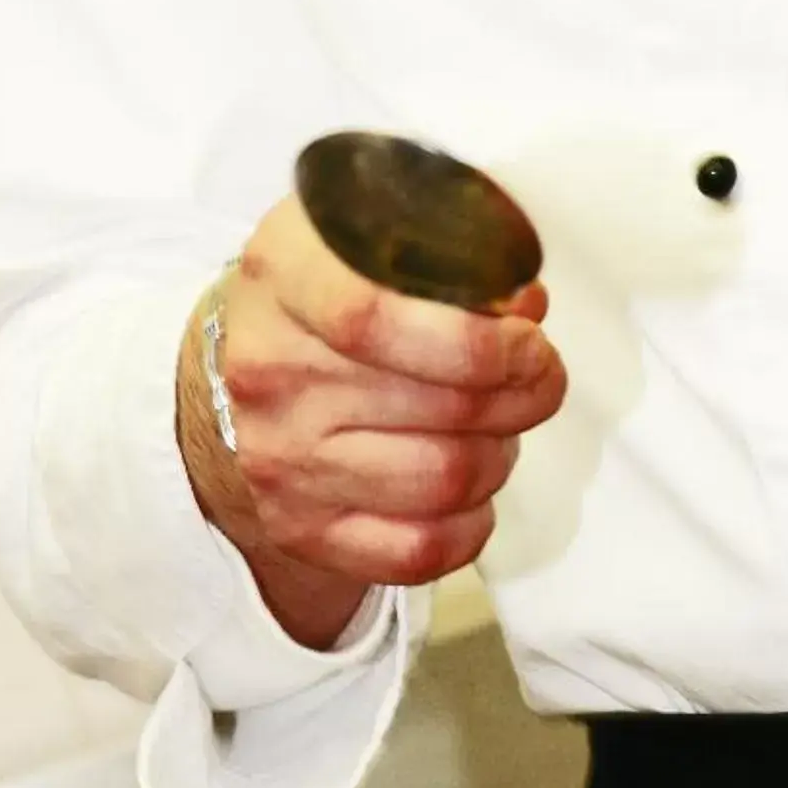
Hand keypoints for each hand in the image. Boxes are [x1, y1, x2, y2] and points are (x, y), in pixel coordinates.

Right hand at [177, 189, 567, 646]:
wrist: (256, 370)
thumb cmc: (341, 295)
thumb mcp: (382, 238)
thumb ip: (460, 253)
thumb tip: (523, 306)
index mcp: (285, 274)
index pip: (376, 317)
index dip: (480, 341)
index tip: (530, 341)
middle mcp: (270, 371)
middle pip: (445, 406)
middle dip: (522, 395)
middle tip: (531, 379)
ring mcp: (279, 458)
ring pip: (448, 478)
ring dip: (499, 454)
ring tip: (491, 428)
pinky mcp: (300, 529)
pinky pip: (423, 549)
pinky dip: (471, 524)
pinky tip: (466, 489)